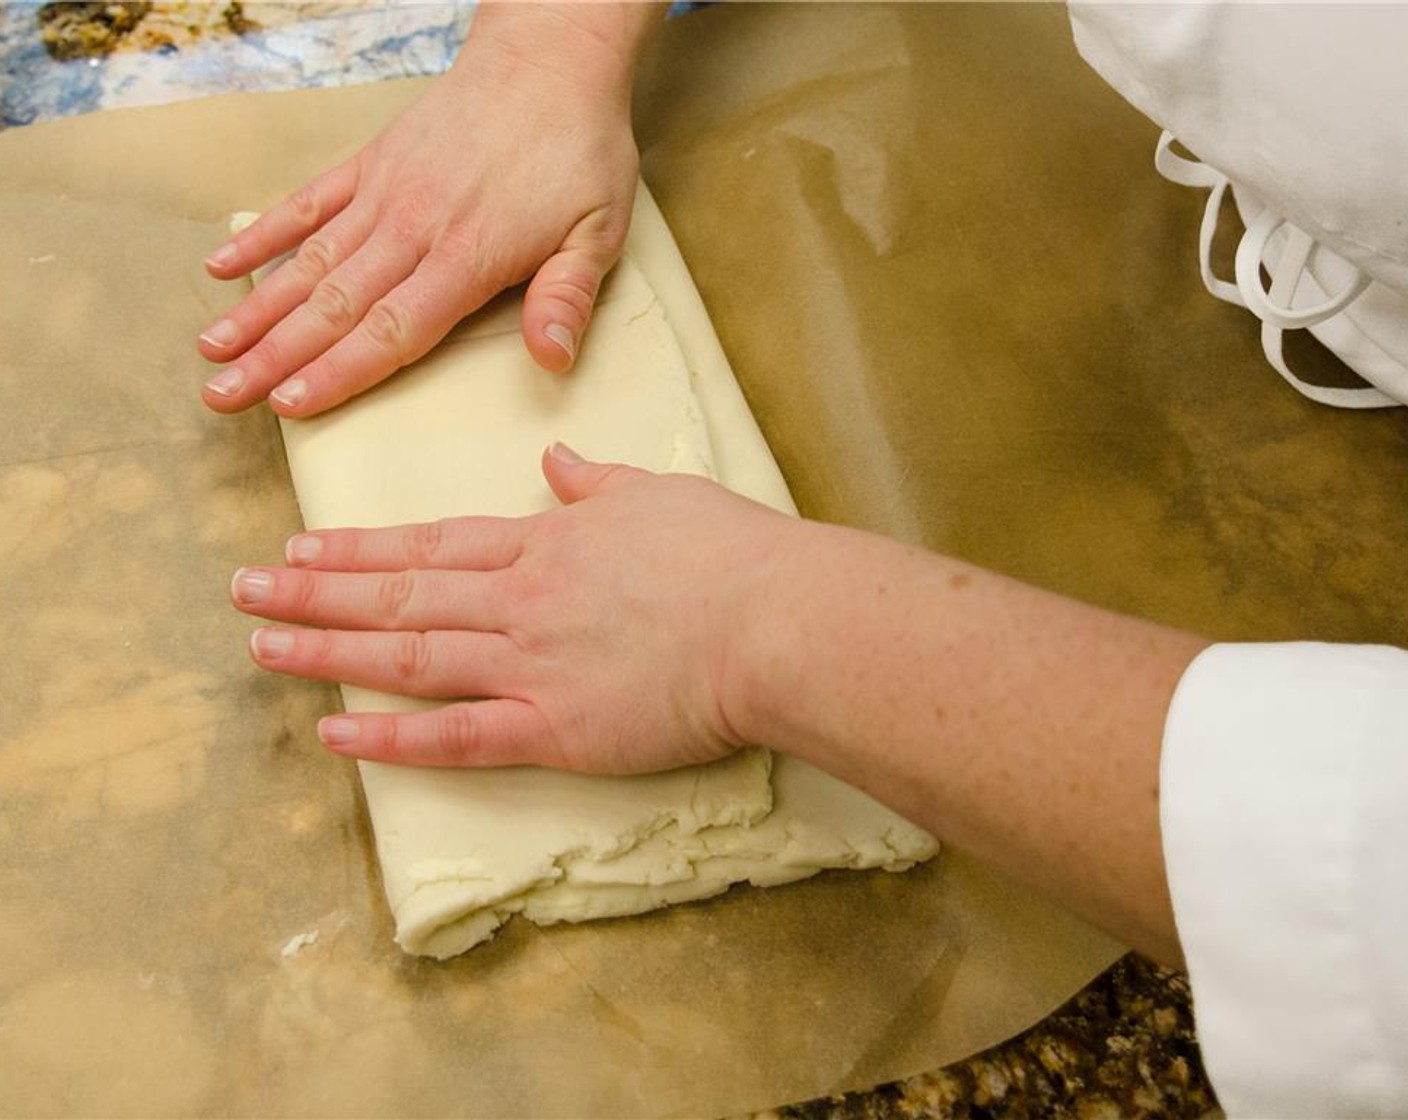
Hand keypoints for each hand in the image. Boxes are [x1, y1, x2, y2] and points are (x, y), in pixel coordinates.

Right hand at [198, 6, 652, 416]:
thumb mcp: (599, 231)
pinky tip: (223, 266)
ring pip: (308, 260)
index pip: (392, 329)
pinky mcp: (370, 163)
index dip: (338, 371)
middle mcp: (413, 227)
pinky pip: (306, 203)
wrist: (548, 60)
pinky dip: (263, 233)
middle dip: (274, 356)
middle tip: (222, 396)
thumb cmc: (578, 152)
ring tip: (210, 348)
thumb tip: (552, 359)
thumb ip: (567, 297)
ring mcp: (384, 192)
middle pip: (334, 306)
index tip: (289, 405)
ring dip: (257, 308)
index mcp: (468, 255)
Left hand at [229, 445, 798, 770]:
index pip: (431, 542)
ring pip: (407, 655)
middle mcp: (518, 600)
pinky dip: (391, 736)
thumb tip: (558, 460)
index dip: (358, 547)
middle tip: (243, 591)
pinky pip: (456, 737)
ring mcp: (529, 664)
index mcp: (545, 544)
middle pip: (398, 593)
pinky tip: (335, 730)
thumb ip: (597, 482)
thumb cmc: (731, 554)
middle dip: (313, 592)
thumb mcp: (659, 494)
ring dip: (328, 650)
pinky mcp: (554, 729)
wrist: (777, 620)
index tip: (301, 546)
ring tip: (262, 648)